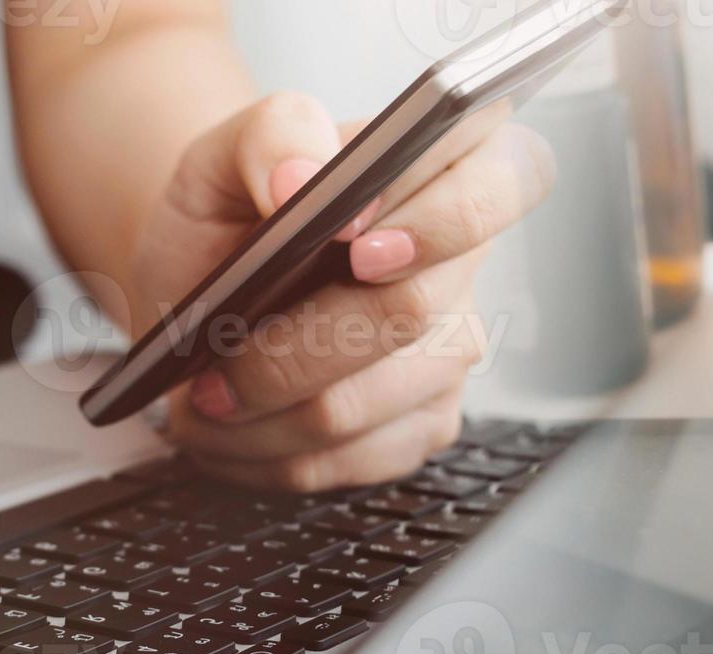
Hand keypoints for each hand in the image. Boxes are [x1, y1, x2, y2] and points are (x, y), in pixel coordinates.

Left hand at [127, 92, 553, 491]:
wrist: (204, 281)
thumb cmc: (230, 210)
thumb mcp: (227, 147)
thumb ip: (274, 133)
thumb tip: (300, 179)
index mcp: (447, 169)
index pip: (510, 180)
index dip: (445, 219)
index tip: (354, 244)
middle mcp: (462, 265)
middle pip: (410, 313)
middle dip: (292, 345)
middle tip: (215, 348)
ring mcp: (450, 352)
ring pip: (360, 405)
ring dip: (260, 411)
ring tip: (202, 395)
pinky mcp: (423, 424)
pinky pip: (347, 461)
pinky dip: (266, 454)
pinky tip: (230, 429)